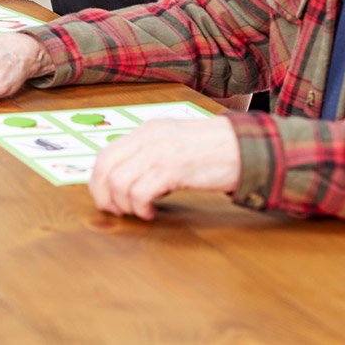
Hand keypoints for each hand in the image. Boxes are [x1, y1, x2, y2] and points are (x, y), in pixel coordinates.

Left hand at [89, 117, 240, 219]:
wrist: (247, 147)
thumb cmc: (215, 149)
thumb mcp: (174, 143)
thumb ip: (150, 154)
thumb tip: (127, 180)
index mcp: (146, 131)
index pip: (104, 155)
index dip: (98, 181)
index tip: (106, 198)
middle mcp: (148, 138)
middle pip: (105, 169)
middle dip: (104, 196)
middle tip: (118, 212)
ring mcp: (159, 152)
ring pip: (118, 182)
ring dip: (124, 205)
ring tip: (140, 212)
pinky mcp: (173, 169)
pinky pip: (140, 192)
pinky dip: (140, 208)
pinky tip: (151, 213)